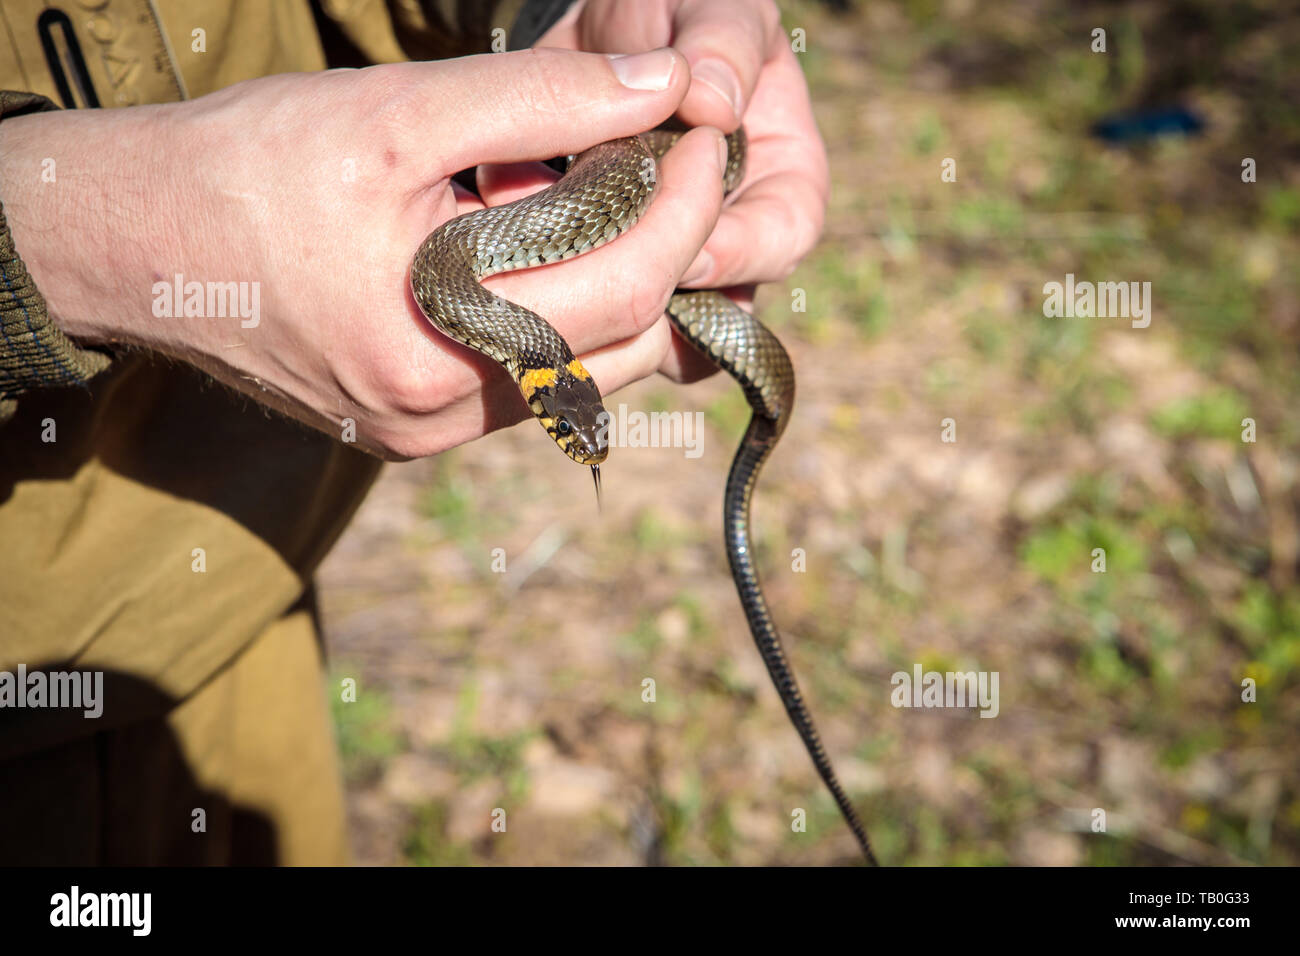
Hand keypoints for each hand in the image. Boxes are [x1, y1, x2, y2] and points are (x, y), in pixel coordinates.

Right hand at [0, 48, 729, 458]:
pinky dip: (570, 315)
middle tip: (677, 167)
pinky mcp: (417, 427)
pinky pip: (533, 380)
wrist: (134, 245)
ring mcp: (429, 433)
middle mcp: (443, 415)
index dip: (687, 209)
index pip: (628, 289)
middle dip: (674, 251)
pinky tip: (561, 252)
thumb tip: (659, 86)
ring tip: (624, 201)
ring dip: (627, 287)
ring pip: (587, 370)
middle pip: (624, 343)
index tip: (703, 137)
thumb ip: (538, 99)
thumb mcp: (395, 113)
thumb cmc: (246, 170)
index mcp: (439, 349)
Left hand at [537, 0, 829, 379]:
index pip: (782, 236)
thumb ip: (720, 41)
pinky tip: (528, 286)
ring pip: (653, 321)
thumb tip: (715, 102)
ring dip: (604, 302)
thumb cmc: (668, 17)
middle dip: (662, 285)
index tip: (691, 243)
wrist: (587, 40)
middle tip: (605, 268)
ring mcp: (668, 264)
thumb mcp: (707, 6)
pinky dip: (561, 308)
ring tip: (553, 276)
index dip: (741, 248)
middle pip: (718, 297)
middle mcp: (730, 234)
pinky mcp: (604, 277)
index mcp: (780, 176)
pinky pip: (594, 324)